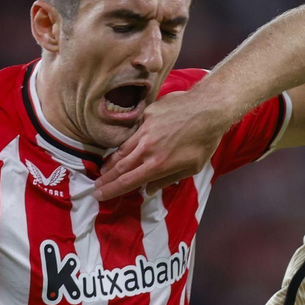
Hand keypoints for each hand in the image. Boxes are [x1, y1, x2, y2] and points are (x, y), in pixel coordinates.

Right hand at [93, 91, 227, 200]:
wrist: (209, 109)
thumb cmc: (205, 142)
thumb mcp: (191, 168)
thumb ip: (167, 179)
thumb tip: (147, 190)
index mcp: (158, 164)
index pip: (128, 181)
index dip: (112, 190)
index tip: (99, 195)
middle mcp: (147, 148)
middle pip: (120, 167)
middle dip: (106, 178)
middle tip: (95, 185)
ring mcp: (145, 130)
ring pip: (122, 149)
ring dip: (111, 162)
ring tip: (103, 170)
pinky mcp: (147, 115)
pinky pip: (133, 132)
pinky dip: (126, 143)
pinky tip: (122, 148)